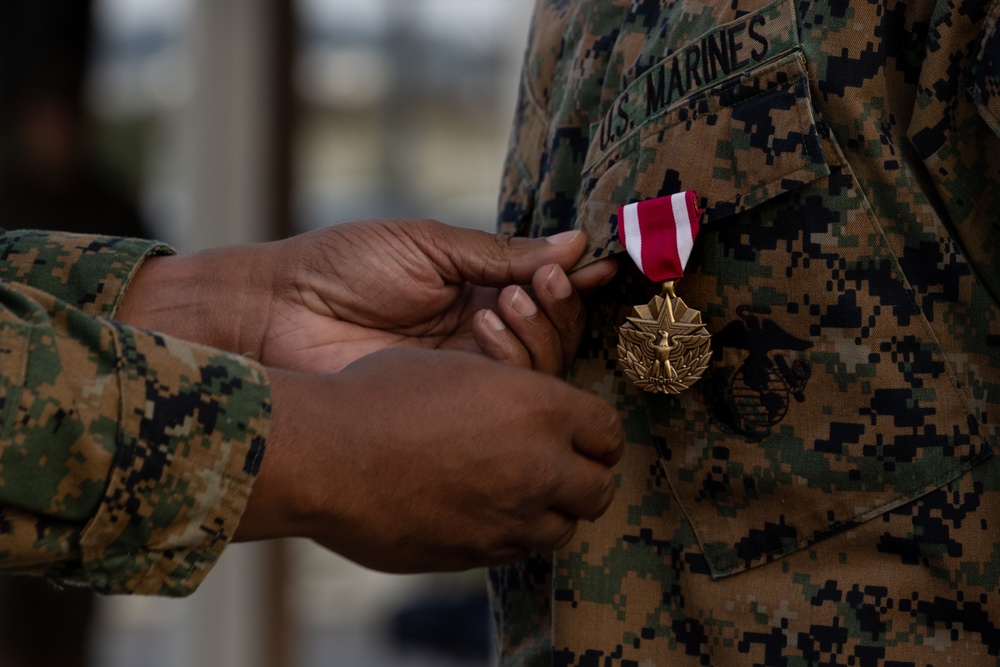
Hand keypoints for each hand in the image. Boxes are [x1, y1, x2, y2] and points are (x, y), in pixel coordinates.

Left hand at [116, 219, 615, 374]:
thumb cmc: (342, 266)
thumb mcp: (427, 245)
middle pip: (552, 331)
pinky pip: (505, 395)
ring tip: (500, 307)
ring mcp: (465, 371)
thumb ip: (498, 253)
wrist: (278, 313)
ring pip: (538, 367)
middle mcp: (478, 332)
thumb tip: (572, 243)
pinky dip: (512, 363)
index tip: (598, 270)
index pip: (543, 289)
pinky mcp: (449, 404)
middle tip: (537, 286)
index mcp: (474, 286)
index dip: (573, 281)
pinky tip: (488, 334)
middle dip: (557, 307)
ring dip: (537, 333)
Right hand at [234, 348, 624, 571]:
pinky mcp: (476, 553)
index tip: (582, 434)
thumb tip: (525, 409)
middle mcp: (537, 466)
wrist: (323, 455)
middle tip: (560, 467)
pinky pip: (517, 551)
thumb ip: (509, 393)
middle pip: (599, 488)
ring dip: (551, 512)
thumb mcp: (456, 369)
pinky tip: (482, 512)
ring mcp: (508, 517)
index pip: (608, 431)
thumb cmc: (379, 396)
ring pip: (564, 528)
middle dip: (585, 477)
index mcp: (540, 407)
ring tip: (521, 494)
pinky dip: (512, 534)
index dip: (596, 433)